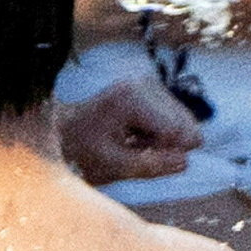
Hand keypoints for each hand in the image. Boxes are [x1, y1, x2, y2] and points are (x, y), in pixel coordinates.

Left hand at [56, 67, 201, 185]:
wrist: (65, 133)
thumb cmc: (83, 151)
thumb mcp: (114, 166)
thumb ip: (151, 165)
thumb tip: (186, 162)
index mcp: (132, 98)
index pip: (175, 132)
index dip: (162, 154)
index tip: (133, 155)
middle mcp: (145, 83)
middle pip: (183, 126)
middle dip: (163, 146)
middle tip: (130, 148)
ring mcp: (151, 84)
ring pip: (183, 124)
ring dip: (161, 141)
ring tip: (130, 142)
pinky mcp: (155, 91)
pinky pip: (176, 121)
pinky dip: (159, 135)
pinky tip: (135, 135)